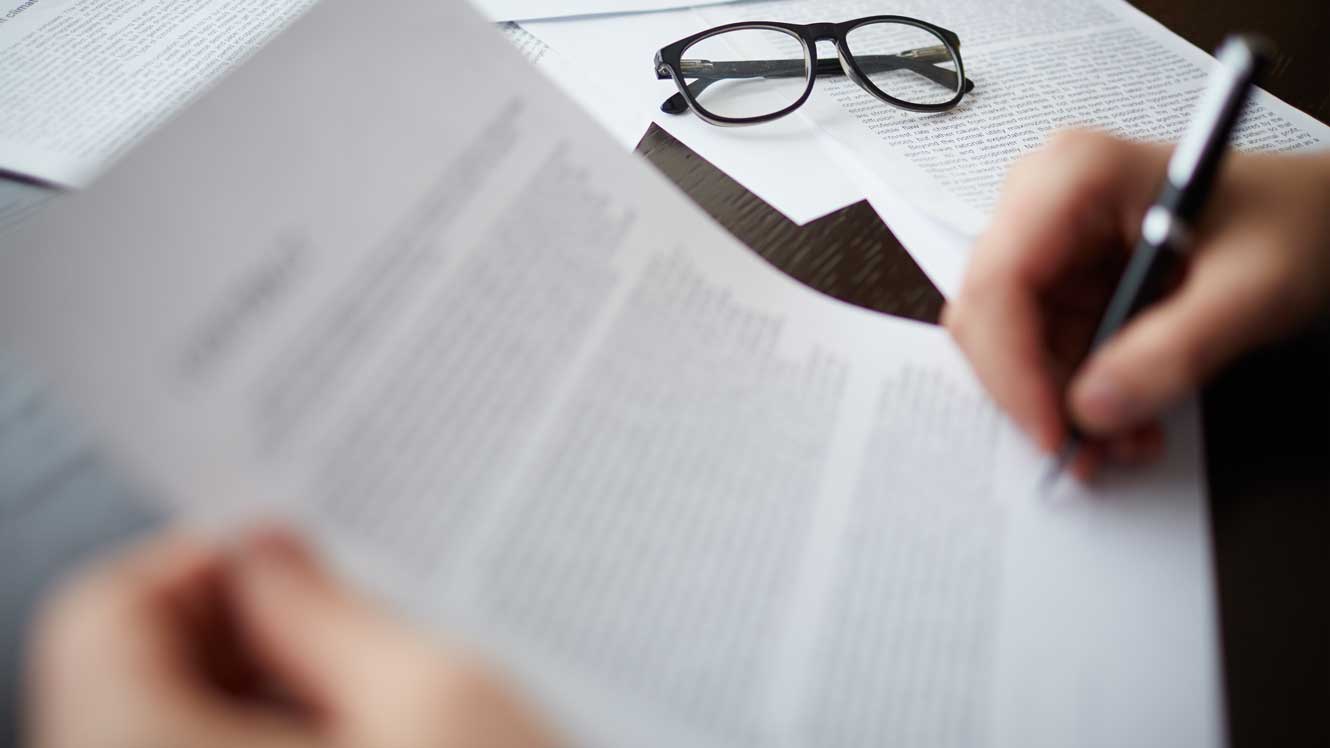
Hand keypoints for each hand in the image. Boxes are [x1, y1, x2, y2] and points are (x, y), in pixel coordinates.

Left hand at [25, 527, 555, 747]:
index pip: (100, 614)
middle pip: (125, 689)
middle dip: (237, 644)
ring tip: (376, 721)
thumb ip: (330, 607)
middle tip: (354, 641)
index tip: (297, 569)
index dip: (203, 566)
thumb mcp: (439, 695)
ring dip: (255, 713)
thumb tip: (272, 557)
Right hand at [944, 130, 1329, 475]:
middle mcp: (1042, 202)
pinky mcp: (1062, 280)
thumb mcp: (1254, 290)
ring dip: (1061, 405)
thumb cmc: (1297, 223)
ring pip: (1012, 347)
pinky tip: (1131, 415)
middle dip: (1036, 393)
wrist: (1321, 219)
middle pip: (991, 317)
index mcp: (1075, 176)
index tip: (1054, 433)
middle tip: (1091, 452)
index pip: (1000, 280)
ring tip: (1130, 438)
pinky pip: (1042, 353)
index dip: (1012, 366)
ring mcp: (1048, 242)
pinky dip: (1078, 395)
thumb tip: (1092, 413)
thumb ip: (1175, 352)